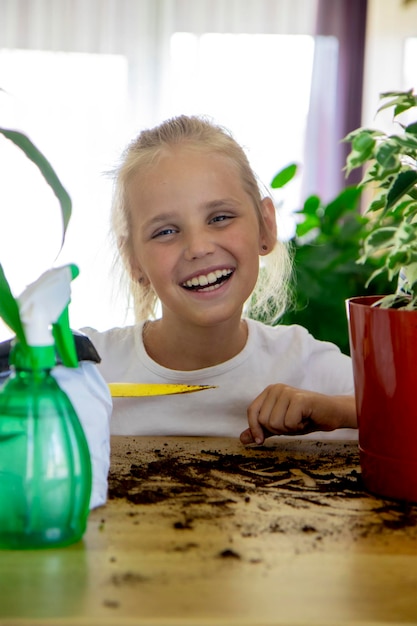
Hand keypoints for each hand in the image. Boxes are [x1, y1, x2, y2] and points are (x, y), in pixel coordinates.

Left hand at [240, 384, 356, 444]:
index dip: (254, 429)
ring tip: (300, 420)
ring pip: (275, 423)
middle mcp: (276, 388)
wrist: (332, 414)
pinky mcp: (299, 399)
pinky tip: (306, 419)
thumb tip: (242, 439)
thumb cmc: (305, 419)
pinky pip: (288, 423)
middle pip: (263, 421)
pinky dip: (298, 427)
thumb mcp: (279, 426)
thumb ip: (262, 430)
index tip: (261, 441)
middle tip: (293, 422)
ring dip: (289, 429)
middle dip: (278, 429)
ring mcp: (288, 392)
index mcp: (269, 391)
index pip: (252, 412)